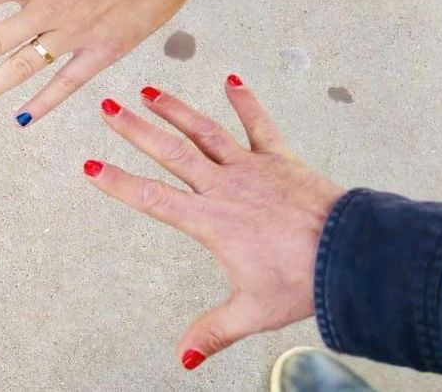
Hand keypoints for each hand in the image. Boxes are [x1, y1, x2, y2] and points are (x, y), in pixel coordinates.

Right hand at [85, 77, 343, 370]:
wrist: (351, 254)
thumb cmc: (302, 282)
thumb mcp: (252, 311)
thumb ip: (212, 330)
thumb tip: (182, 360)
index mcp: (210, 221)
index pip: (152, 198)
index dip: (118, 182)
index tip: (90, 166)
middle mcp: (224, 188)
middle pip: (170, 152)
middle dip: (135, 128)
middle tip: (107, 106)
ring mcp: (252, 169)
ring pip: (205, 132)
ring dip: (175, 109)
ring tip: (149, 91)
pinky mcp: (281, 159)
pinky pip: (259, 125)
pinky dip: (244, 101)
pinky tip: (231, 81)